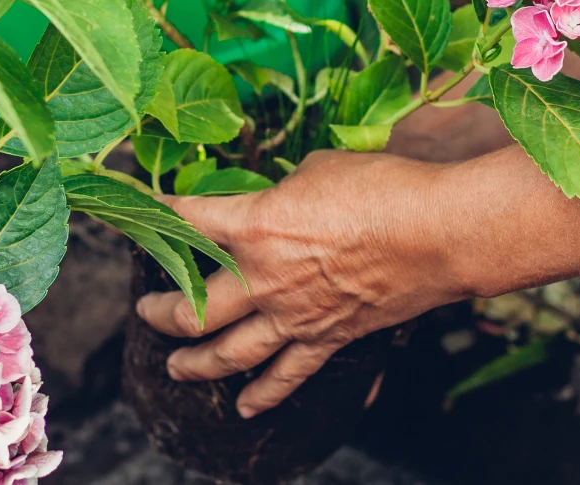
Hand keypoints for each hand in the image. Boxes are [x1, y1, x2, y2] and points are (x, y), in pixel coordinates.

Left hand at [136, 149, 465, 417]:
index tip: (141, 214)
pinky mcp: (328, 338)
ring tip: (174, 368)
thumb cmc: (380, 187)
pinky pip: (287, 376)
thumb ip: (283, 192)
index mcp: (253, 225)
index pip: (187, 220)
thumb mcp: (316, 170)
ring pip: (228, 354)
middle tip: (143, 311)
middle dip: (160, 312)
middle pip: (192, 308)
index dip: (157, 215)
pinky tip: (244, 408)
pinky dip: (263, 395)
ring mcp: (293, 315)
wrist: (438, 233)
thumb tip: (278, 199)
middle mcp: (262, 279)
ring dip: (195, 364)